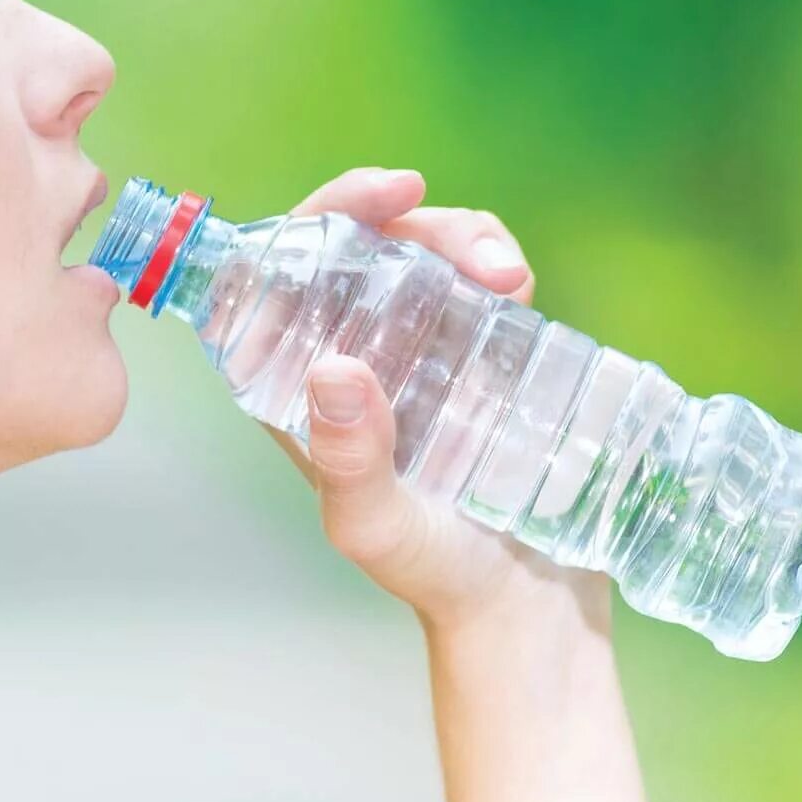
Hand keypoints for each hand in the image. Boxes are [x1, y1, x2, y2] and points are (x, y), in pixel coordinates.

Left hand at [262, 166, 611, 638]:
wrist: (524, 606)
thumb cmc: (432, 573)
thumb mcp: (376, 524)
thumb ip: (348, 459)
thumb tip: (332, 369)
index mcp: (292, 384)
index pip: (276, 272)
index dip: (316, 217)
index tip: (380, 195)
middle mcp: (345, 353)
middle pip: (353, 246)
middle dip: (406, 220)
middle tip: (473, 251)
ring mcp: (412, 348)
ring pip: (417, 251)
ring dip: (461, 236)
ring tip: (509, 276)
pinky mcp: (474, 352)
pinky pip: (473, 279)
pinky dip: (495, 260)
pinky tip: (518, 284)